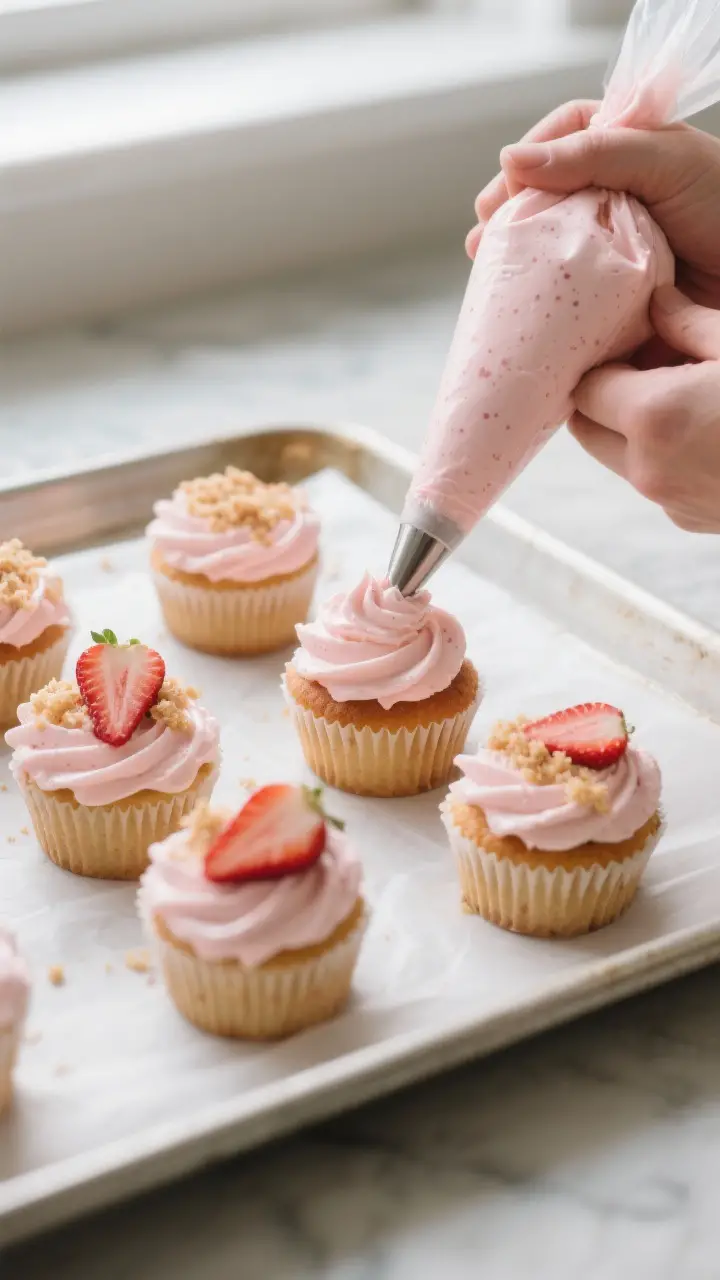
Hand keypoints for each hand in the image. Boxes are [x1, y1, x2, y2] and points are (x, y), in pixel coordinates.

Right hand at [466, 100, 719, 308]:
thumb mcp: (665, 160)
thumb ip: (593, 154)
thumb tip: (512, 158)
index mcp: (626, 151)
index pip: (562, 140)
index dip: (527, 161)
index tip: (505, 187)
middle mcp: (613, 198)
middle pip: (544, 198)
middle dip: (508, 216)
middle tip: (485, 239)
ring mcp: (609, 250)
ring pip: (550, 250)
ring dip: (515, 262)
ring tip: (491, 273)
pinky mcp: (609, 299)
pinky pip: (567, 300)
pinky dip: (541, 304)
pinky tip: (520, 307)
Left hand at [569, 285, 719, 532]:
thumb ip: (689, 323)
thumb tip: (656, 302)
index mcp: (654, 416)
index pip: (584, 389)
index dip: (602, 362)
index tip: (627, 342)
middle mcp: (647, 467)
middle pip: (587, 429)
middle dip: (605, 397)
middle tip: (645, 365)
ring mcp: (667, 501)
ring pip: (620, 457)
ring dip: (634, 427)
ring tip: (685, 394)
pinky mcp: (688, 520)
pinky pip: (657, 479)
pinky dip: (664, 454)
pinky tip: (709, 431)